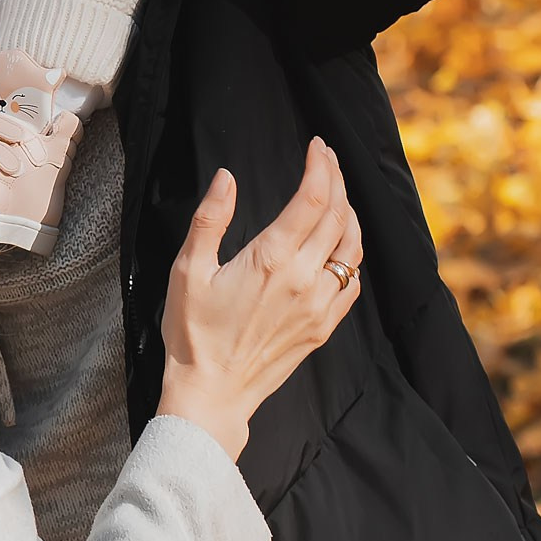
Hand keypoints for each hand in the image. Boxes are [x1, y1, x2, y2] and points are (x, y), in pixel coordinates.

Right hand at [157, 140, 361, 459]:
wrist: (212, 393)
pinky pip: (351, 282)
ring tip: (337, 195)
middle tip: (327, 159)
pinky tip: (339, 247)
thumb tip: (226, 178)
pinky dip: (351, 256)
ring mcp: (320, 305)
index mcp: (272, 260)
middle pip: (338, 216)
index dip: (320, 166)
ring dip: (349, 214)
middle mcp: (305, 279)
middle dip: (337, 180)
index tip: (317, 146)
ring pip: (352, 247)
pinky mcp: (324, 326)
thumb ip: (210, 220)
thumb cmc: (192, 333)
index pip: (313, 198)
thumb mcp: (188, 271)